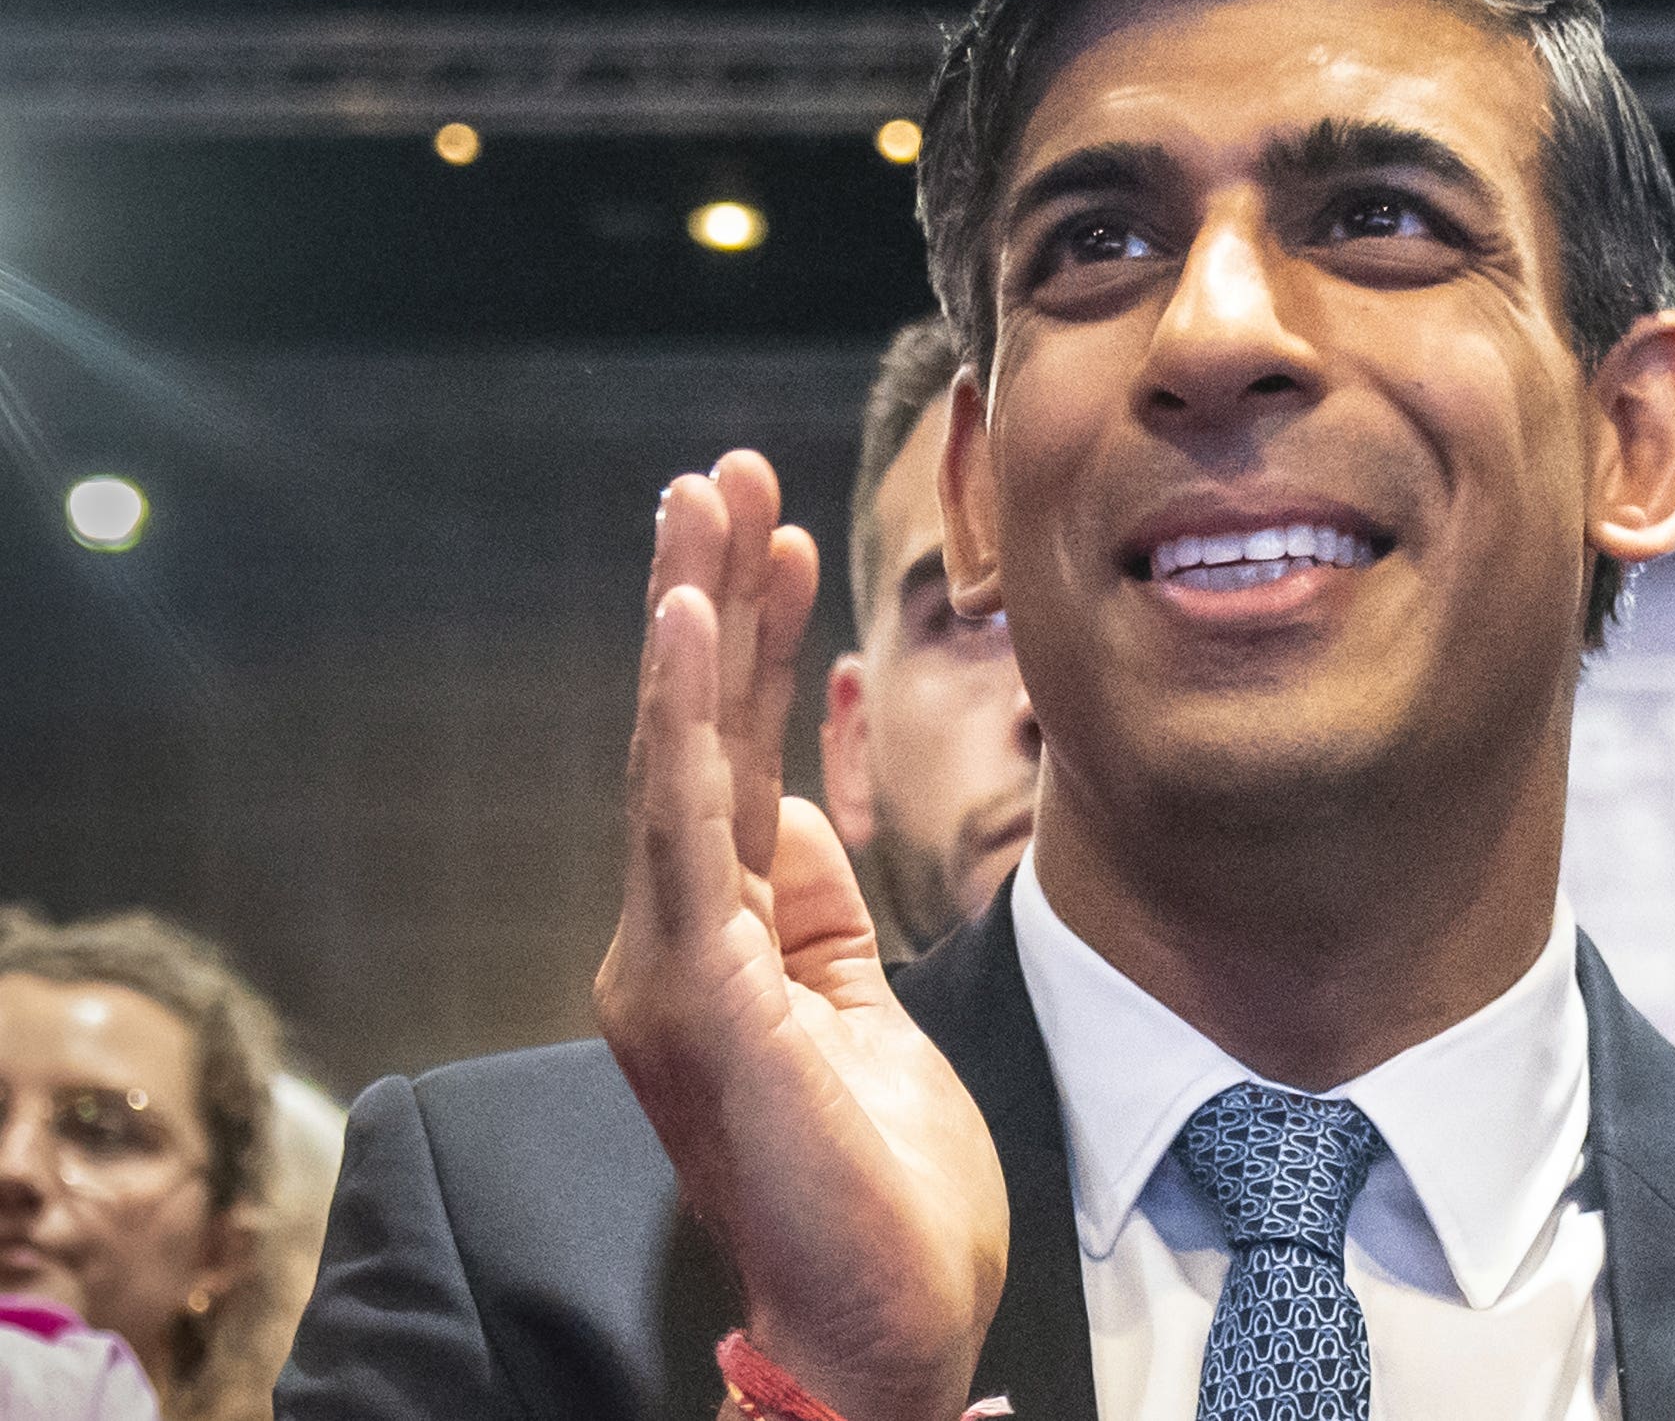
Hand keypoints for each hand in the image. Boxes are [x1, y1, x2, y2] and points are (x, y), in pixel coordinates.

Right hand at [594, 451, 1007, 1420]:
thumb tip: (793, 815)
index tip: (773, 534)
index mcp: (719, 944)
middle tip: (720, 470)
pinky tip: (683, 618)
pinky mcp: (701, 995)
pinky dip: (678, 717)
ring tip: (707, 502)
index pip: (727, 763)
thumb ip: (814, 911)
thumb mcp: (861, 1010)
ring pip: (678, 756)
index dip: (745, 644)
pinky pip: (687, 829)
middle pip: (692, 738)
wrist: (883, 1321)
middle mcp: (675, 943)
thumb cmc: (876, 1182)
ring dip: (692, 617)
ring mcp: (676, 968)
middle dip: (708, 594)